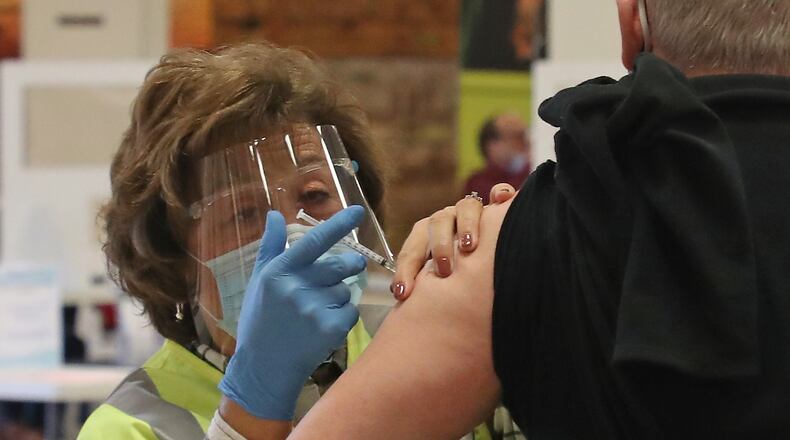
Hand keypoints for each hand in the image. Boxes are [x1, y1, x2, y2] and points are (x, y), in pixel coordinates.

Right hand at [220, 206, 366, 419]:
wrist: (265, 366)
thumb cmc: (261, 320)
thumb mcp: (260, 280)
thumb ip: (271, 246)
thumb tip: (275, 214)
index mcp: (280, 271)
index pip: (316, 241)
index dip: (339, 224)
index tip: (358, 211)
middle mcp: (297, 287)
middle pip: (342, 265)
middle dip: (349, 266)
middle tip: (345, 270)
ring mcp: (314, 309)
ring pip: (347, 290)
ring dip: (340, 296)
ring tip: (318, 309)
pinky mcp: (330, 329)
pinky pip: (351, 311)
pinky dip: (343, 316)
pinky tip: (323, 325)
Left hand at [390, 183, 516, 300]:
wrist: (496, 262)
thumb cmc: (458, 276)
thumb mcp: (439, 282)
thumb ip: (426, 287)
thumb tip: (403, 301)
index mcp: (428, 237)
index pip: (413, 248)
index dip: (406, 269)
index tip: (402, 292)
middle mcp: (449, 220)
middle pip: (437, 223)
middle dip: (439, 246)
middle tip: (443, 271)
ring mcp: (473, 212)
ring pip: (466, 206)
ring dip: (467, 224)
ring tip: (470, 246)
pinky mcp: (500, 207)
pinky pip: (501, 194)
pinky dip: (501, 194)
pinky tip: (501, 201)